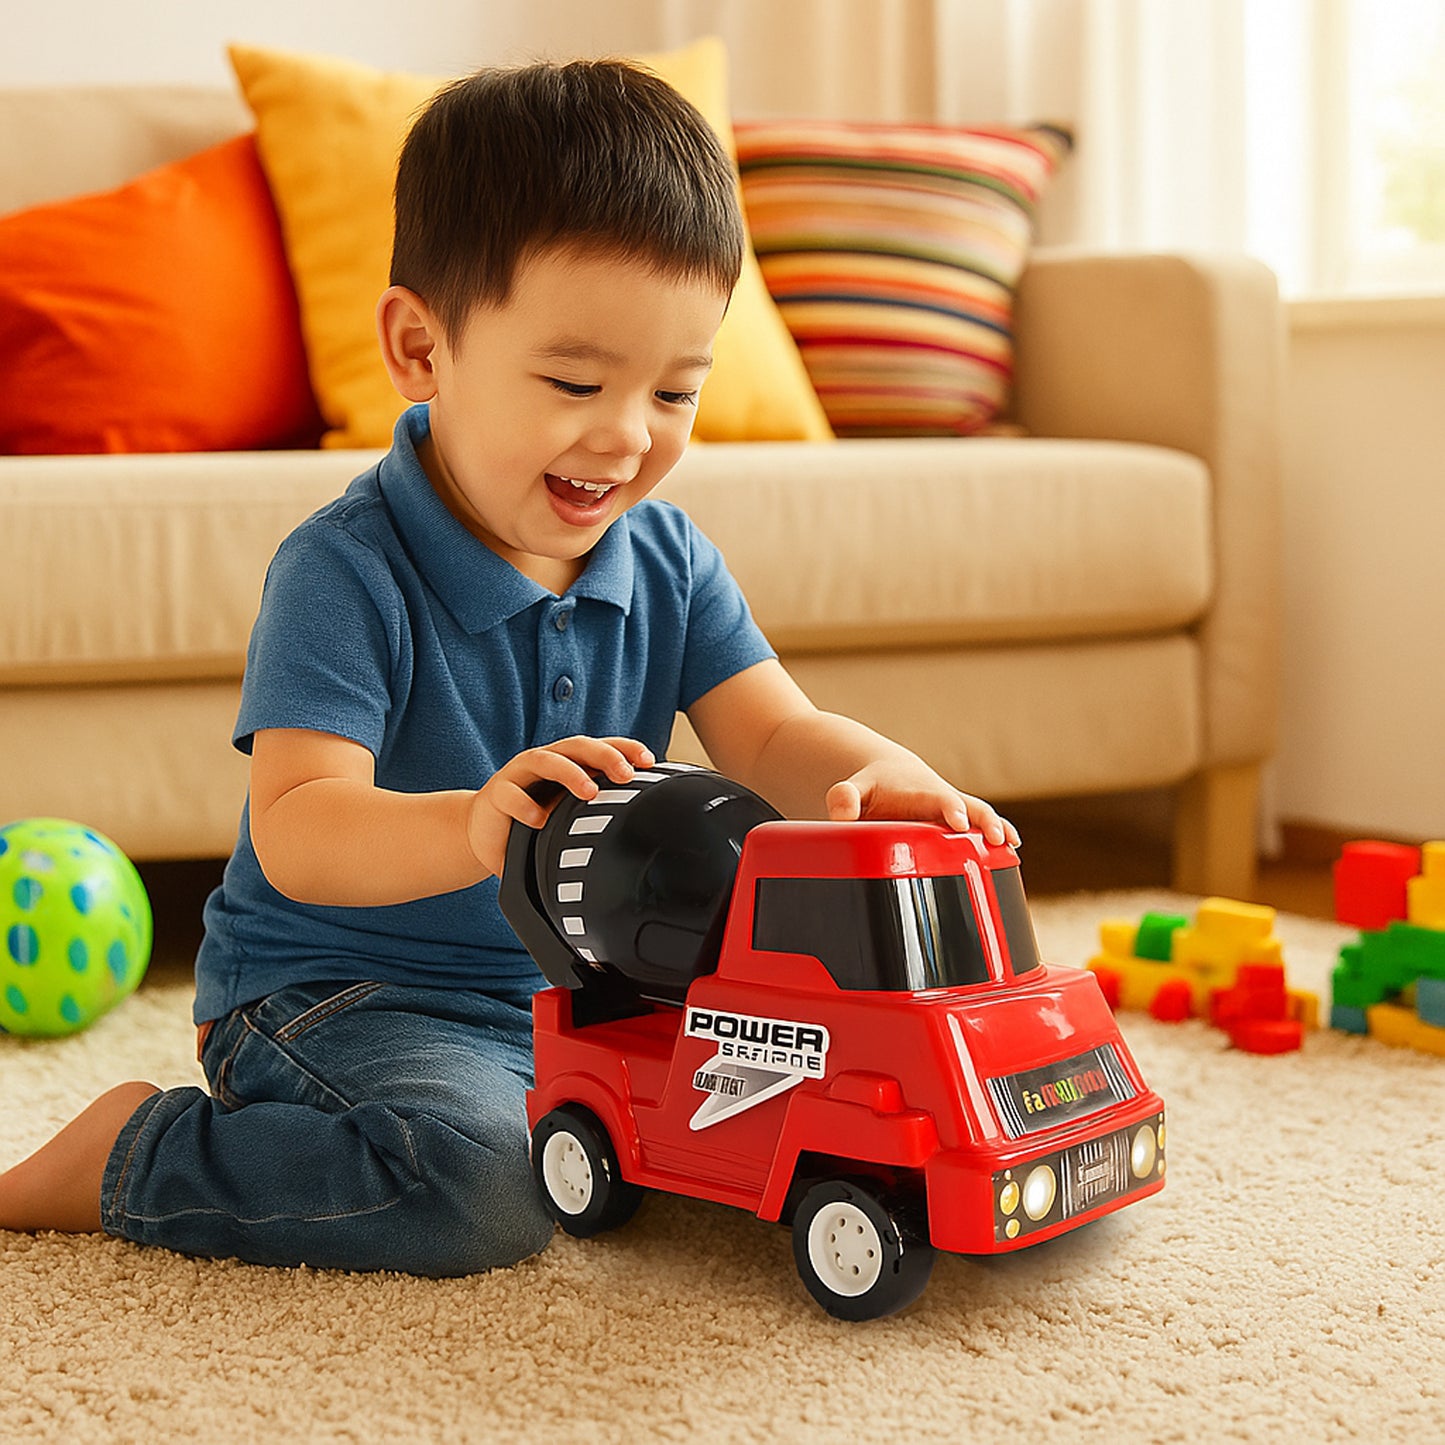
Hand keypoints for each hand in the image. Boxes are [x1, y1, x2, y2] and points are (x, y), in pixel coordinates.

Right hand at [466, 736, 654, 876]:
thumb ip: (596, 816)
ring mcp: (520, 773)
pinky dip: (526, 806)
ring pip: (546, 760)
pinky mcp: (496, 793)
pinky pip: (511, 794)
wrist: (485, 831)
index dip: (626, 748)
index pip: (601, 747)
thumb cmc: (534, 820)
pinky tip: (540, 821)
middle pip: (577, 746)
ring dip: (570, 773)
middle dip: (605, 755)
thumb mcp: (569, 817)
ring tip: (590, 792)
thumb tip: (637, 834)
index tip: (650, 761)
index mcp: (569, 763)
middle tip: (626, 774)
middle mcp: (546, 760)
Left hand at [825, 761, 1019, 847]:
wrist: (891, 775)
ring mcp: (956, 811)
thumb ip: (844, 797)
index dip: (950, 809)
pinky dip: (1000, 836)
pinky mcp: (961, 823)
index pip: (938, 799)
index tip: (959, 822)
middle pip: (970, 806)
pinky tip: (1013, 851)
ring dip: (998, 829)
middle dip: (984, 821)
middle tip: (996, 837)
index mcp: (920, 791)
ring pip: (983, 816)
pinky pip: (984, 827)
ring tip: (1011, 845)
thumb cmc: (873, 786)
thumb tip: (840, 815)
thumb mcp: (855, 788)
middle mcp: (944, 799)